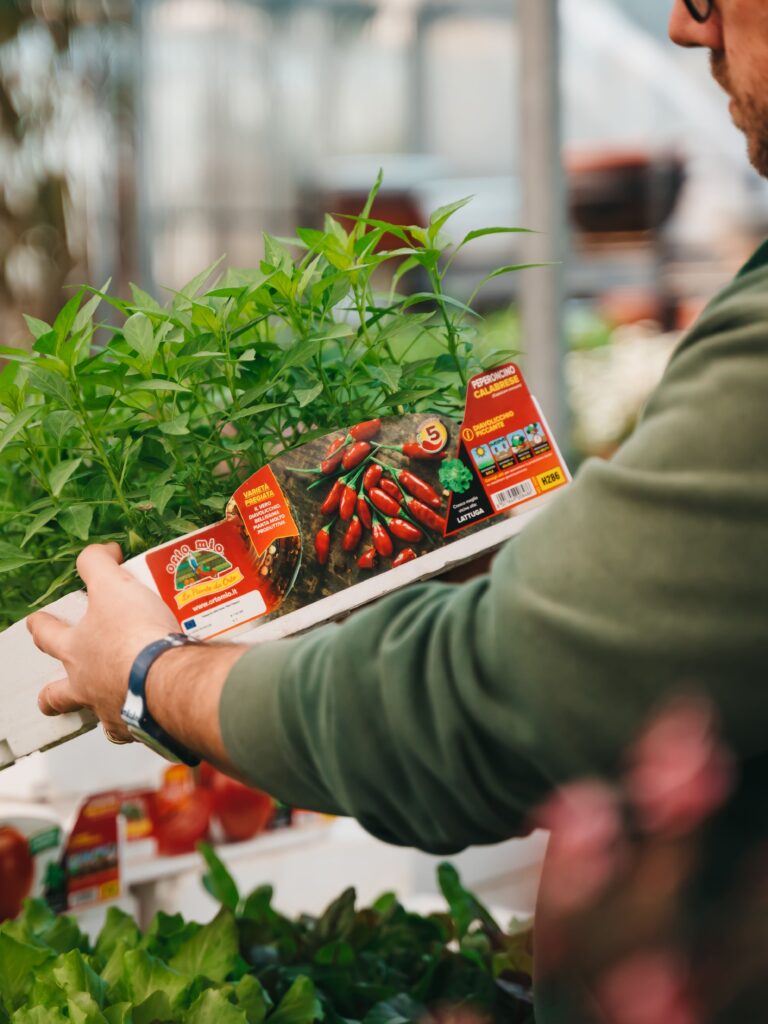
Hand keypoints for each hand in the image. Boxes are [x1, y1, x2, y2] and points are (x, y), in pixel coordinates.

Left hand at [27, 543, 177, 741]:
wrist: (168, 679)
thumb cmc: (135, 636)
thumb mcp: (113, 586)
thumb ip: (99, 564)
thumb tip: (100, 550)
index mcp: (77, 652)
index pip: (48, 636)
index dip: (41, 626)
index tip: (36, 620)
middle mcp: (88, 687)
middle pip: (58, 696)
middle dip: (53, 696)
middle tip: (52, 695)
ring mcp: (113, 712)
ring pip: (101, 718)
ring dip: (106, 711)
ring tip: (120, 704)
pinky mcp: (144, 728)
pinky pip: (141, 729)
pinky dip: (147, 722)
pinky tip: (160, 713)